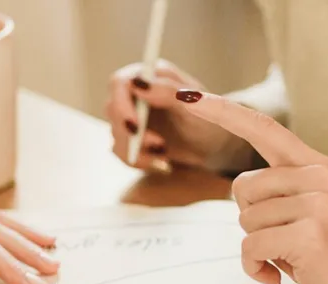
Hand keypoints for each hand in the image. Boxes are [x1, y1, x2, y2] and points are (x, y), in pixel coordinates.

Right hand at [106, 60, 234, 171]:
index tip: (135, 126)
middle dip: (132, 133)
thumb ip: (167, 91)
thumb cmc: (209, 120)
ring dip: (137, 150)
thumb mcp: (193, 105)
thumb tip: (139, 83)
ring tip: (164, 155)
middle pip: (113, 110)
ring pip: (115, 134)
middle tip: (159, 146)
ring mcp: (132, 116)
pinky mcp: (132, 137)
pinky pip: (121, 151)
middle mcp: (137, 93)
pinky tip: (160, 162)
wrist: (213, 146)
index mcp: (152, 76)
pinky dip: (139, 160)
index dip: (122, 105)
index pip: (120, 83)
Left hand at [174, 90, 327, 283]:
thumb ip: (277, 192)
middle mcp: (320, 177)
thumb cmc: (325, 262)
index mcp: (317, 167)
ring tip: (289, 259)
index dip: (223, 111)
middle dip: (251, 221)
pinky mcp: (309, 234)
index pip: (263, 129)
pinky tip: (278, 278)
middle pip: (242, 186)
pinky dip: (254, 267)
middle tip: (285, 242)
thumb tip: (239, 186)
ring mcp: (317, 204)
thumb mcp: (303, 216)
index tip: (189, 95)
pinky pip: (250, 247)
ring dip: (256, 247)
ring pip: (244, 219)